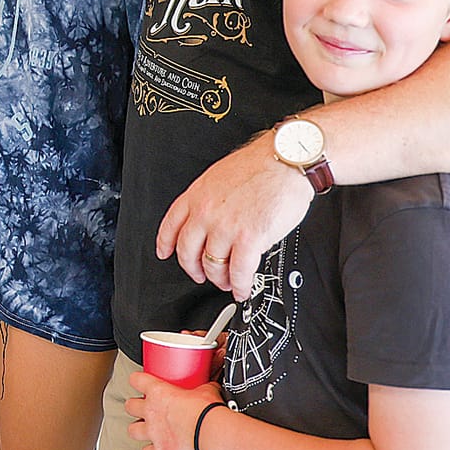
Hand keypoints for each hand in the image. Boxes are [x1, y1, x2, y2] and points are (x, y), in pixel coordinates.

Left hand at [126, 371, 224, 449]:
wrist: (212, 434)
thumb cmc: (208, 412)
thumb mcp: (206, 391)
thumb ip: (203, 387)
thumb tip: (210, 385)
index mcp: (159, 392)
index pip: (137, 380)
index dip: (136, 380)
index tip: (138, 382)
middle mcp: (151, 412)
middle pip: (129, 406)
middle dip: (134, 407)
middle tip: (142, 408)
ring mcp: (153, 432)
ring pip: (132, 430)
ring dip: (137, 430)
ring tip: (144, 430)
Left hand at [156, 134, 313, 298]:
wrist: (285, 160)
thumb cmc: (261, 164)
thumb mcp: (220, 175)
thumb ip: (210, 199)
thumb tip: (212, 220)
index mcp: (197, 195)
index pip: (171, 224)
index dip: (165, 243)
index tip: (164, 253)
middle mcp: (206, 213)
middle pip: (187, 251)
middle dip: (193, 269)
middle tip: (200, 275)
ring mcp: (225, 227)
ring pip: (212, 265)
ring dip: (219, 279)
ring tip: (227, 283)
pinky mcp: (249, 239)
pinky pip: (239, 272)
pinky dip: (240, 285)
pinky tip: (243, 288)